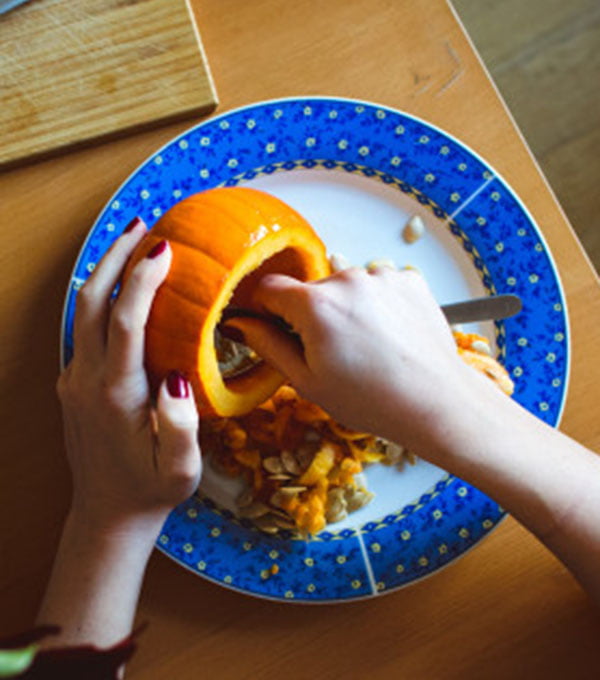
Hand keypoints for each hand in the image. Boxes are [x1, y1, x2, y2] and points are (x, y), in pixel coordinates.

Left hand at [57, 220, 200, 545]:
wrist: (106, 516)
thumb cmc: (151, 492)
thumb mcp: (181, 470)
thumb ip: (179, 425)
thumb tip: (176, 376)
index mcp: (117, 394)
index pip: (125, 322)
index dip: (143, 280)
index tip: (165, 249)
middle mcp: (88, 380)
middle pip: (93, 302)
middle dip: (116, 258)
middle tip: (143, 225)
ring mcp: (75, 380)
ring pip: (81, 311)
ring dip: (106, 272)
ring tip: (132, 243)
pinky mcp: (74, 384)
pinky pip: (83, 328)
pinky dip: (102, 297)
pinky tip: (122, 288)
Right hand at [233, 267, 486, 459]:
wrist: (436, 403)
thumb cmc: (371, 401)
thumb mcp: (307, 382)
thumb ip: (267, 345)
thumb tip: (238, 323)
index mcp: (315, 304)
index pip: (268, 288)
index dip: (266, 310)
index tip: (276, 330)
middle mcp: (348, 279)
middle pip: (311, 290)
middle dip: (313, 316)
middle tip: (333, 355)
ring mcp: (382, 276)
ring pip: (347, 288)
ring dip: (348, 310)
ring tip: (368, 349)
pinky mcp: (409, 280)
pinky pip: (379, 286)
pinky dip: (378, 306)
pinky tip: (389, 338)